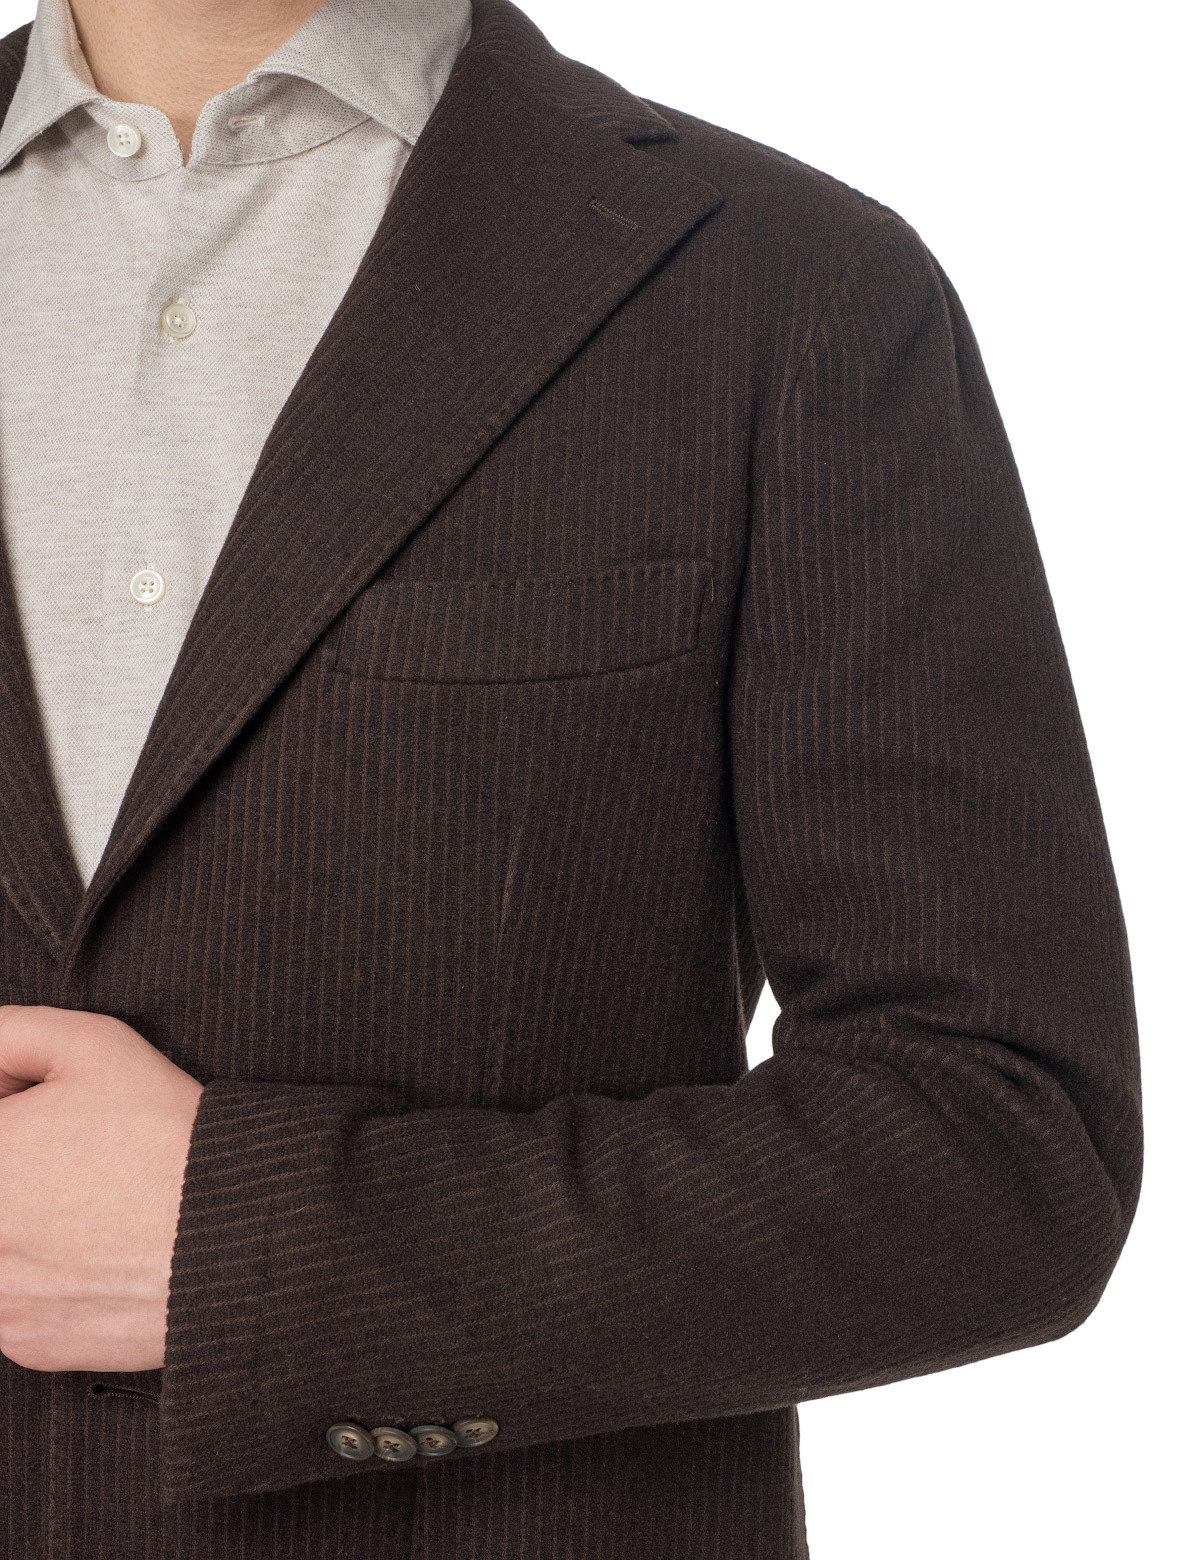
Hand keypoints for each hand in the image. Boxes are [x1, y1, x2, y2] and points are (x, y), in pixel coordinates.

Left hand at [0, 1004, 202, 1372]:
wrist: (230, 1236)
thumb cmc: (166, 1139)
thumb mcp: (93, 1045)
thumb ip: (10, 1032)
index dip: (15, 1113)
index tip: (38, 1113)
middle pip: (1, 1185)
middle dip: (21, 1164)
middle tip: (71, 1154)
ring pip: (3, 1244)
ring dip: (25, 1221)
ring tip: (89, 1200)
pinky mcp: (23, 1341)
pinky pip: (16, 1298)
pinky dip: (46, 1274)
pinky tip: (97, 1248)